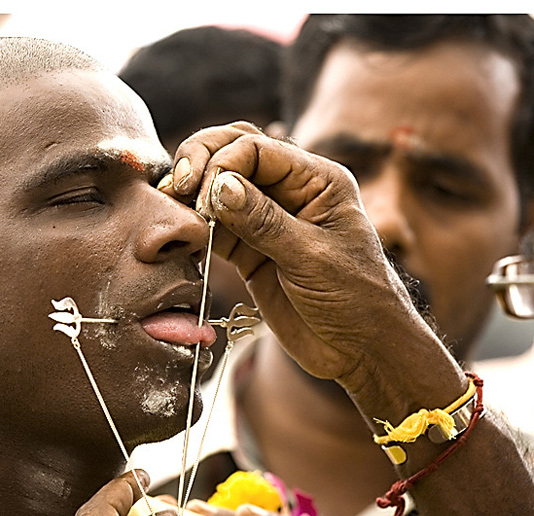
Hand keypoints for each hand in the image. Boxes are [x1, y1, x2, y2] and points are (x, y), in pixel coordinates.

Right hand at [164, 124, 429, 389]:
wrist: (362, 349)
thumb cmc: (356, 300)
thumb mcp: (312, 258)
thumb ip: (265, 222)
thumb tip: (219, 186)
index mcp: (318, 181)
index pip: (258, 148)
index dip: (223, 162)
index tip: (203, 194)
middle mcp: (291, 192)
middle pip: (235, 153)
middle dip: (202, 161)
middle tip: (177, 187)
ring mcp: (268, 221)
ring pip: (220, 187)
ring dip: (193, 192)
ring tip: (172, 205)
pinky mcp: (251, 252)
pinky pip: (215, 227)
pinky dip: (195, 226)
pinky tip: (183, 233)